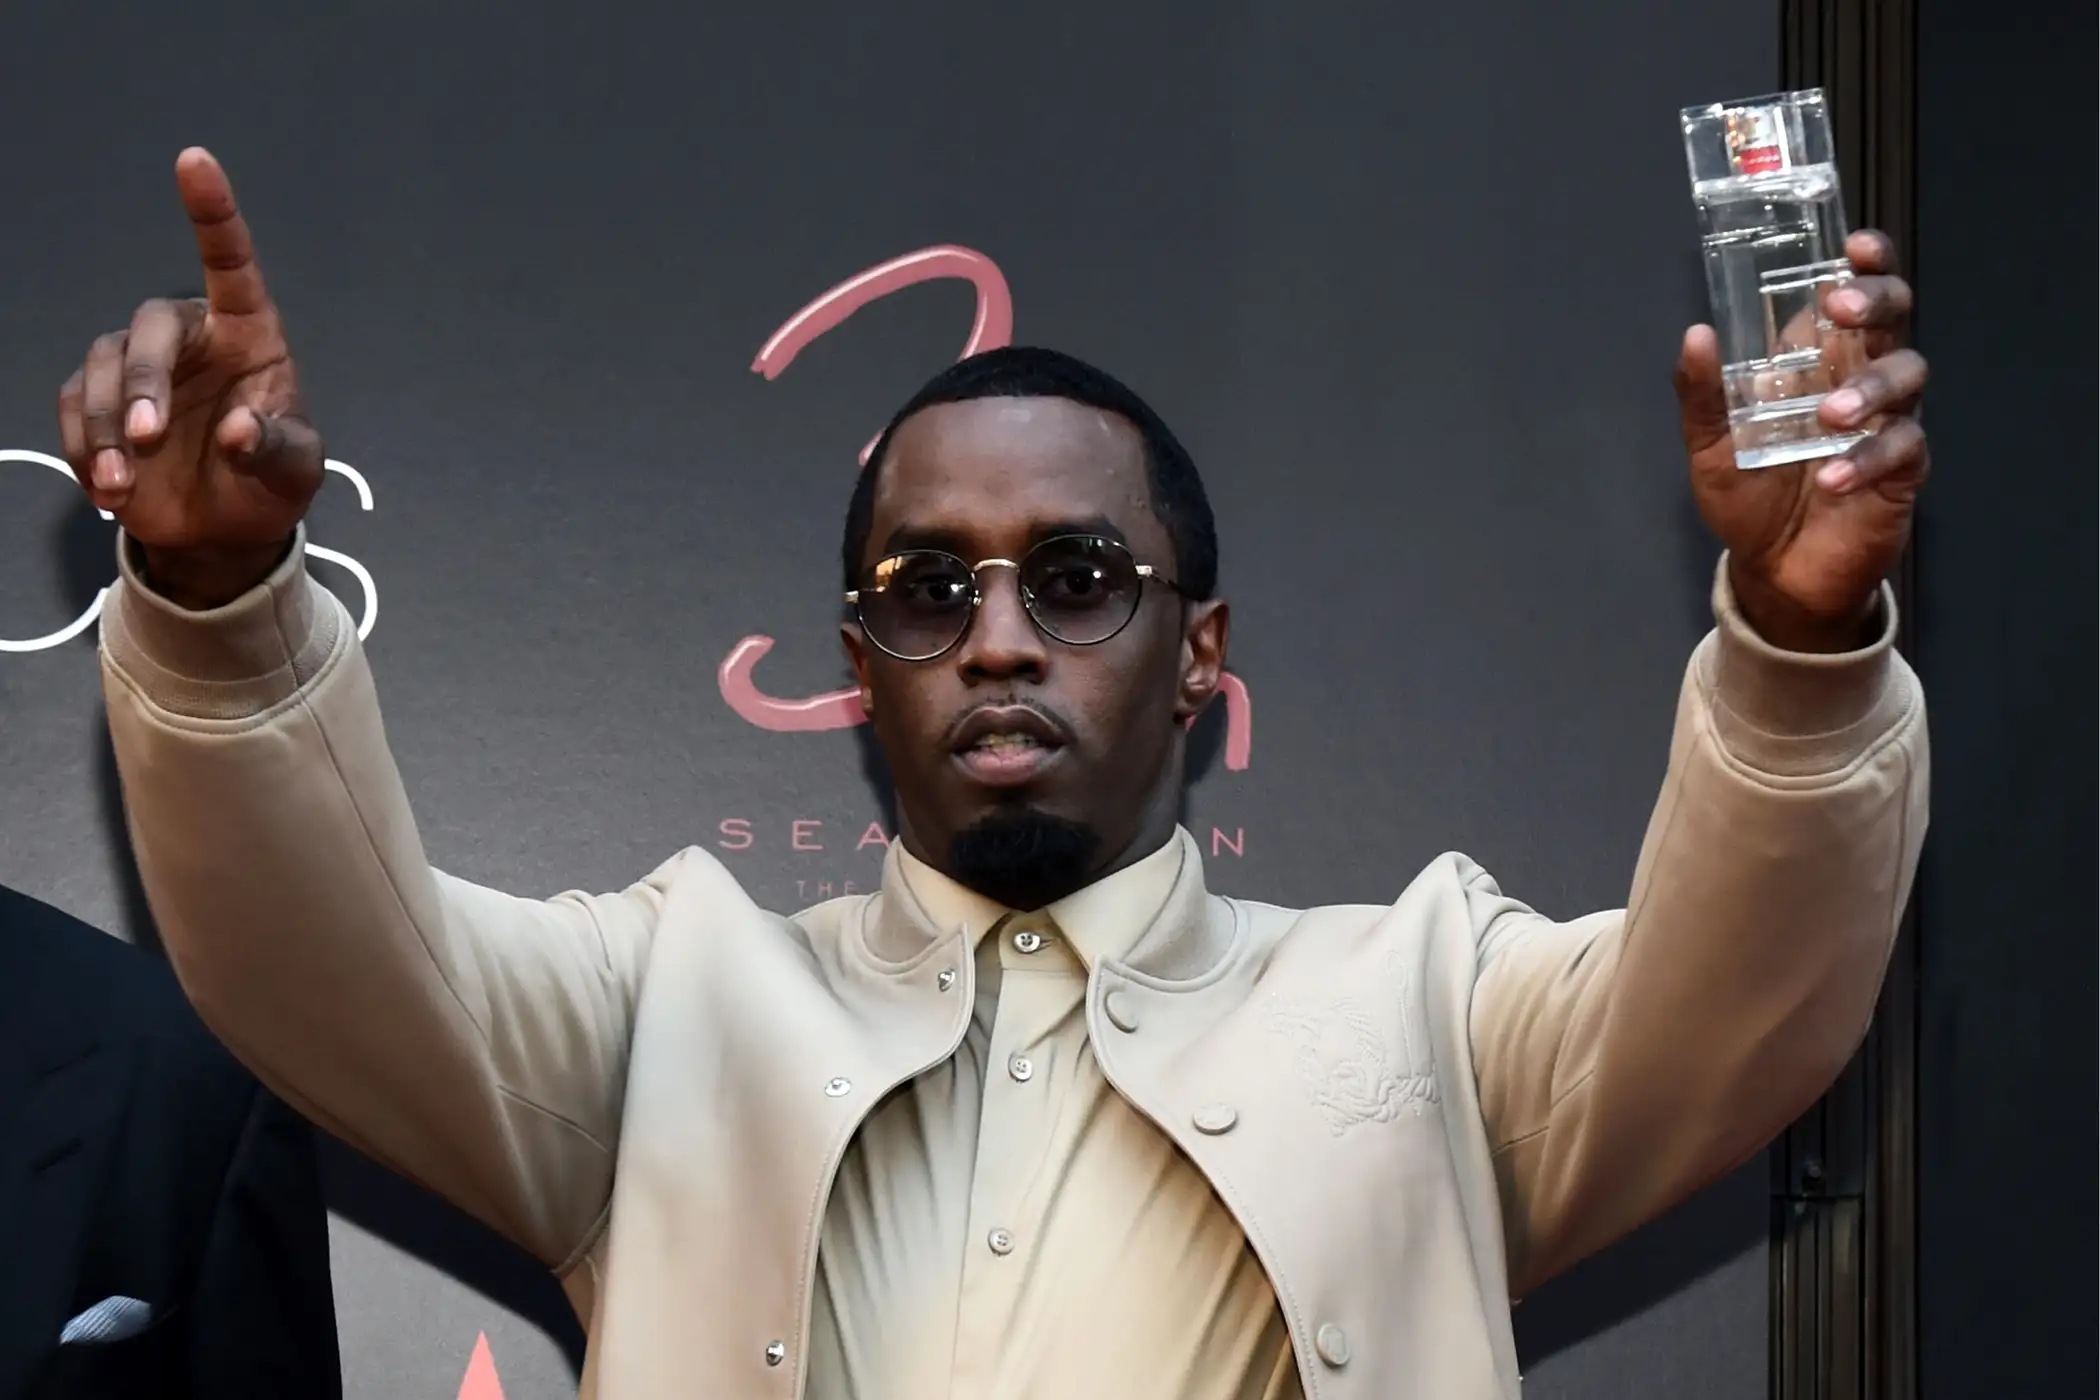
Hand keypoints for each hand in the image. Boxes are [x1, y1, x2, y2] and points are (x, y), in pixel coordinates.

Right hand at [57, 148, 322, 609]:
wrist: (227, 529)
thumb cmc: (271, 481)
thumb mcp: (294, 470)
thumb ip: (273, 448)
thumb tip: (240, 430)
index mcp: (248, 335)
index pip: (230, 262)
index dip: (213, 212)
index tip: (195, 161)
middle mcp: (189, 340)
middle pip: (148, 329)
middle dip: (140, 381)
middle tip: (147, 436)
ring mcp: (139, 369)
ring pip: (101, 368)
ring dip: (106, 426)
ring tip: (124, 482)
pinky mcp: (98, 405)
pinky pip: (74, 409)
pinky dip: (84, 448)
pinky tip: (109, 489)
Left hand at [1675, 230, 1929, 651]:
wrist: (1774, 569)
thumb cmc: (1748, 495)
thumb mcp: (1710, 444)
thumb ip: (1702, 394)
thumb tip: (1697, 334)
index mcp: (1814, 359)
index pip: (1849, 294)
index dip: (1863, 264)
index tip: (1854, 247)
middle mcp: (1857, 376)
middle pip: (1893, 316)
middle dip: (1877, 301)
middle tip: (1844, 309)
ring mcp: (1885, 419)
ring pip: (1907, 374)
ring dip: (1871, 386)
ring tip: (1830, 415)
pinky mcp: (1902, 468)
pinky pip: (1901, 447)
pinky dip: (1867, 458)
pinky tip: (1832, 478)